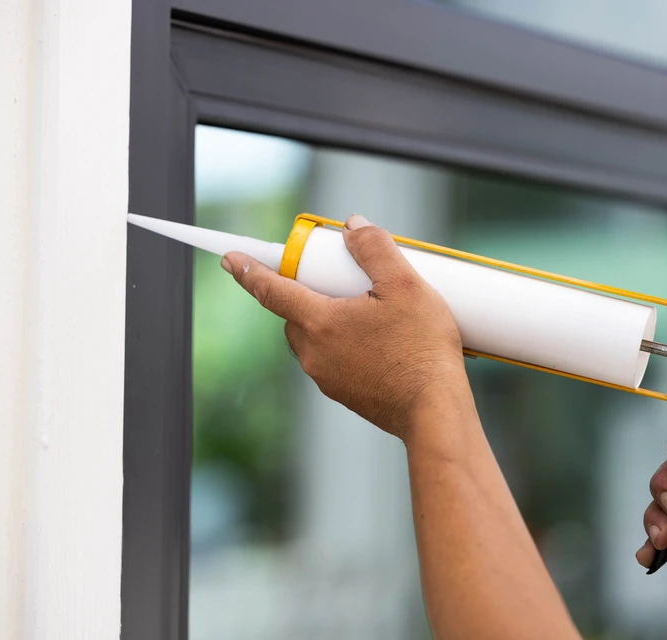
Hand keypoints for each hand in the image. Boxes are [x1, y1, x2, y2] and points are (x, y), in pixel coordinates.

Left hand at [221, 215, 467, 439]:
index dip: (248, 270)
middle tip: (345, 279)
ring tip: (376, 312)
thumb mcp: (405, 284)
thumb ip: (375, 248)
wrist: (436, 412)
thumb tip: (353, 227)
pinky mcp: (345, 394)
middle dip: (311, 291)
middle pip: (296, 312)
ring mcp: (327, 378)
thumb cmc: (421, 350)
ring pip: (316, 337)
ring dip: (333, 320)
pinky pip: (335, 359)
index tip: (230, 259)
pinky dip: (348, 344)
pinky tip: (384, 341)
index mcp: (319, 323)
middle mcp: (314, 353)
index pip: (271, 290)